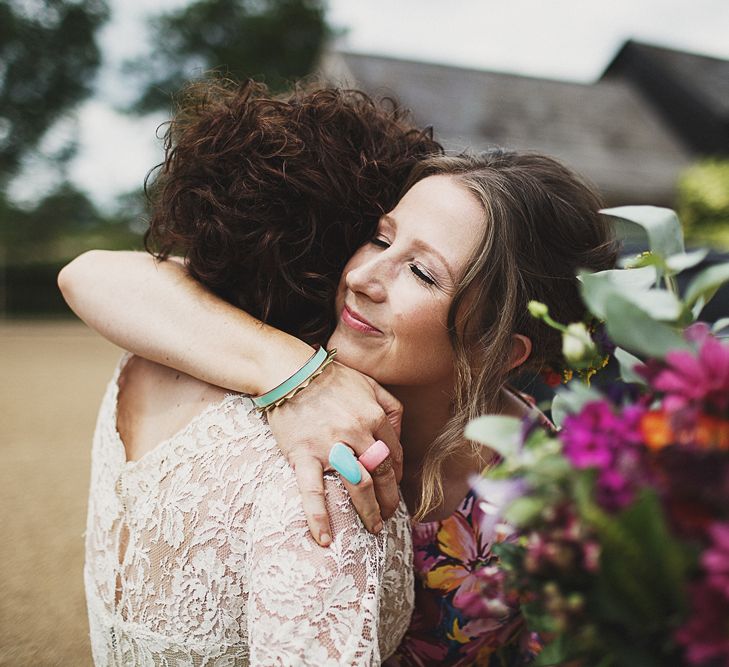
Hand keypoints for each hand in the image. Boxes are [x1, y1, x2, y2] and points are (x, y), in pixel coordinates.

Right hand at [266, 361, 403, 545]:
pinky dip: (318, 517)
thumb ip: (391, 406)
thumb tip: (398, 434)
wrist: (289, 371)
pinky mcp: (303, 454)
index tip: (392, 487)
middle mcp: (357, 432)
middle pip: (382, 474)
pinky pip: (312, 491)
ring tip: (373, 528)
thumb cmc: (329, 376)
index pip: (394, 453)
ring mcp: (330, 445)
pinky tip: (324, 540)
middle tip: (388, 516)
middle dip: (388, 499)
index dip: (396, 474)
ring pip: (358, 485)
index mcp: (374, 416)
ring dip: (368, 511)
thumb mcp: (369, 383)